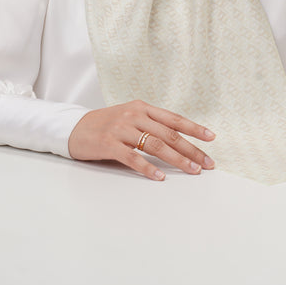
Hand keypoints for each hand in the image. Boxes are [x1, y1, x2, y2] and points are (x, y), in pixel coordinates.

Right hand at [68, 99, 215, 180]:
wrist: (74, 128)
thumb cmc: (106, 125)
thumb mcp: (130, 117)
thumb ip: (151, 124)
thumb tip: (180, 140)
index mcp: (142, 107)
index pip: (174, 119)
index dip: (194, 128)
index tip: (211, 138)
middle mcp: (134, 115)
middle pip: (169, 134)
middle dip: (191, 149)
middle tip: (207, 163)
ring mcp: (121, 129)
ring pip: (156, 145)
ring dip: (177, 159)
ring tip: (192, 170)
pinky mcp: (109, 144)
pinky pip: (133, 158)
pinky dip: (148, 168)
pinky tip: (160, 176)